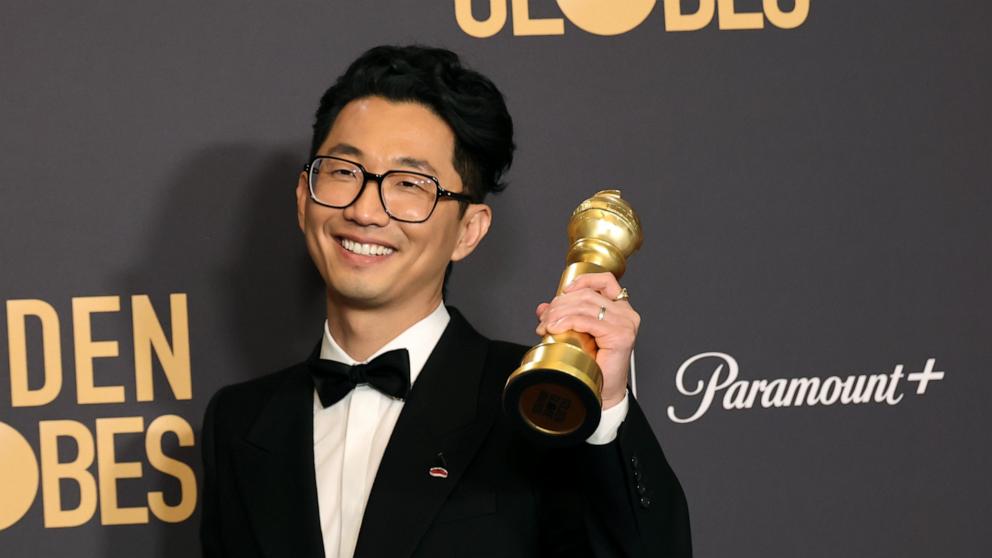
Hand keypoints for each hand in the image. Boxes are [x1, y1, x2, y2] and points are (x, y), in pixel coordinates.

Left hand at [535, 272, 638, 409]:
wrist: (604, 390)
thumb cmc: (595, 365)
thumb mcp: (577, 334)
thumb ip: (563, 317)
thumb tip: (543, 307)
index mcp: (621, 309)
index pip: (605, 281)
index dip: (583, 281)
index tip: (564, 291)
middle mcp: (626, 314)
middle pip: (587, 295)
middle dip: (560, 304)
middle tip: (545, 319)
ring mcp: (625, 323)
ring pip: (584, 306)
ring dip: (559, 313)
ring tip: (546, 325)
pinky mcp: (620, 335)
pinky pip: (587, 321)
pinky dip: (568, 321)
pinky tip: (556, 328)